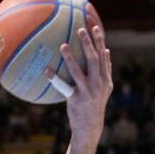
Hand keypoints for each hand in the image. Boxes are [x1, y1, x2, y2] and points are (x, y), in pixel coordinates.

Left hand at [46, 25, 112, 140]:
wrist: (90, 126)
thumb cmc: (95, 104)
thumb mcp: (105, 88)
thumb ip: (106, 70)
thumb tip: (107, 52)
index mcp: (105, 78)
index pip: (103, 55)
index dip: (100, 41)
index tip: (95, 27)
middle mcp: (98, 83)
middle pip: (94, 59)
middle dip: (88, 43)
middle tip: (80, 30)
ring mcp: (87, 91)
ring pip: (78, 71)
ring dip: (71, 57)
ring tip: (63, 46)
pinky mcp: (76, 99)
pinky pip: (64, 87)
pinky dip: (55, 78)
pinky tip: (47, 71)